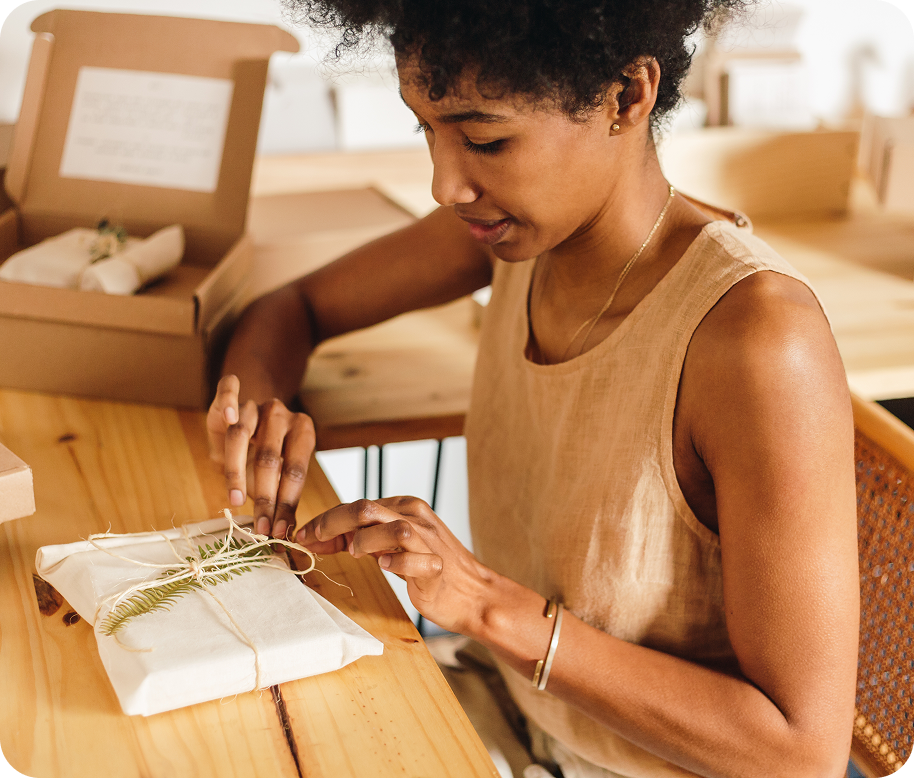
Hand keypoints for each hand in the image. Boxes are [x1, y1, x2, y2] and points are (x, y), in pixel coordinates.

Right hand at [207, 374, 315, 538]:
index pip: (295, 472)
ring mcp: (256, 403)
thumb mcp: (281, 470)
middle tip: (261, 528)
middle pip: (270, 458)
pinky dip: (228, 402)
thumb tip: (287, 536)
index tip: (280, 533)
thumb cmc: (270, 450)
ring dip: (237, 471)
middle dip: (265, 498)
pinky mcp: (232, 395)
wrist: (255, 413)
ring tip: (236, 501)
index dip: (287, 504)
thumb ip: (284, 495)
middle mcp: (281, 414)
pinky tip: (227, 419)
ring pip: (242, 434)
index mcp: (303, 431)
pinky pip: (229, 390)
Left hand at [295, 496, 492, 634]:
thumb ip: (362, 536)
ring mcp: (429, 540)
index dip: (325, 520)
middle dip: (331, 523)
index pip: (357, 504)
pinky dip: (396, 563)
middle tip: (312, 541)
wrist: (473, 593)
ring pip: (391, 528)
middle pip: (366, 508)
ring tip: (354, 554)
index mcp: (404, 506)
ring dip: (365, 541)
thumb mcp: (391, 546)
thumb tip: (321, 536)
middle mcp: (416, 517)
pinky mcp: (437, 567)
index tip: (303, 535)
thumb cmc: (428, 569)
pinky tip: (386, 567)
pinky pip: (415, 560)